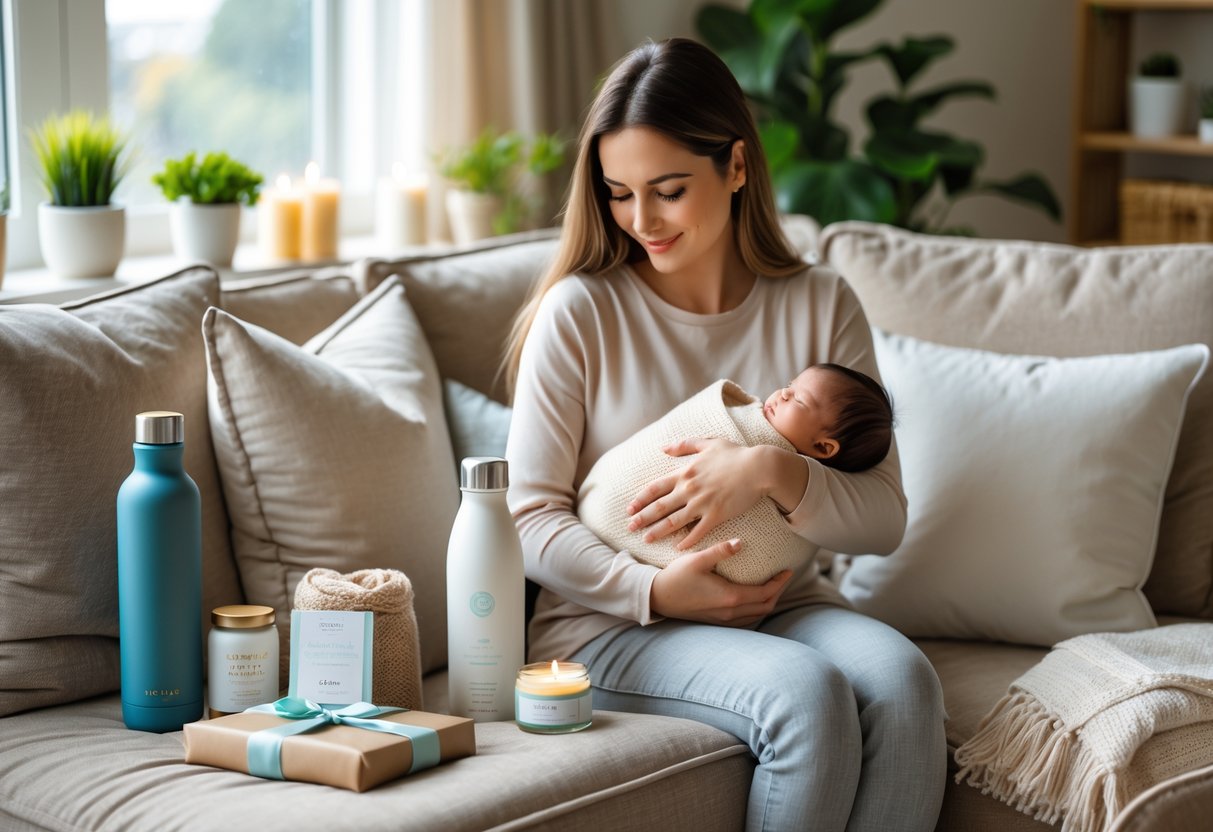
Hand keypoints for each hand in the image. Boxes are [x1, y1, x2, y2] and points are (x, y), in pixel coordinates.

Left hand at [627, 438, 766, 551]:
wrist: (760, 467)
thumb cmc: (736, 454)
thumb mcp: (708, 443)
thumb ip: (684, 445)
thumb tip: (663, 448)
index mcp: (685, 473)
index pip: (656, 488)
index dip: (640, 499)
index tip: (630, 508)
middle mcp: (690, 489)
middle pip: (660, 507)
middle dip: (642, 518)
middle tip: (629, 528)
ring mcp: (702, 503)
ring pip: (674, 521)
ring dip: (658, 532)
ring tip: (646, 539)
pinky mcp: (717, 515)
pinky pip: (698, 531)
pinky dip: (687, 541)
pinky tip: (677, 549)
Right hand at [649, 538, 792, 626]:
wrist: (657, 598)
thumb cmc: (676, 577)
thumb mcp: (697, 559)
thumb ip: (720, 551)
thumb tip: (741, 542)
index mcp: (730, 597)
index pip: (765, 592)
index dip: (780, 582)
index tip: (788, 570)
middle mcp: (730, 612)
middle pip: (765, 606)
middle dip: (778, 592)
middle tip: (783, 577)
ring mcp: (723, 619)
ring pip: (756, 615)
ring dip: (768, 602)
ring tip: (772, 586)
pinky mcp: (716, 621)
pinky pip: (745, 620)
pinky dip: (755, 610)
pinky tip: (752, 599)